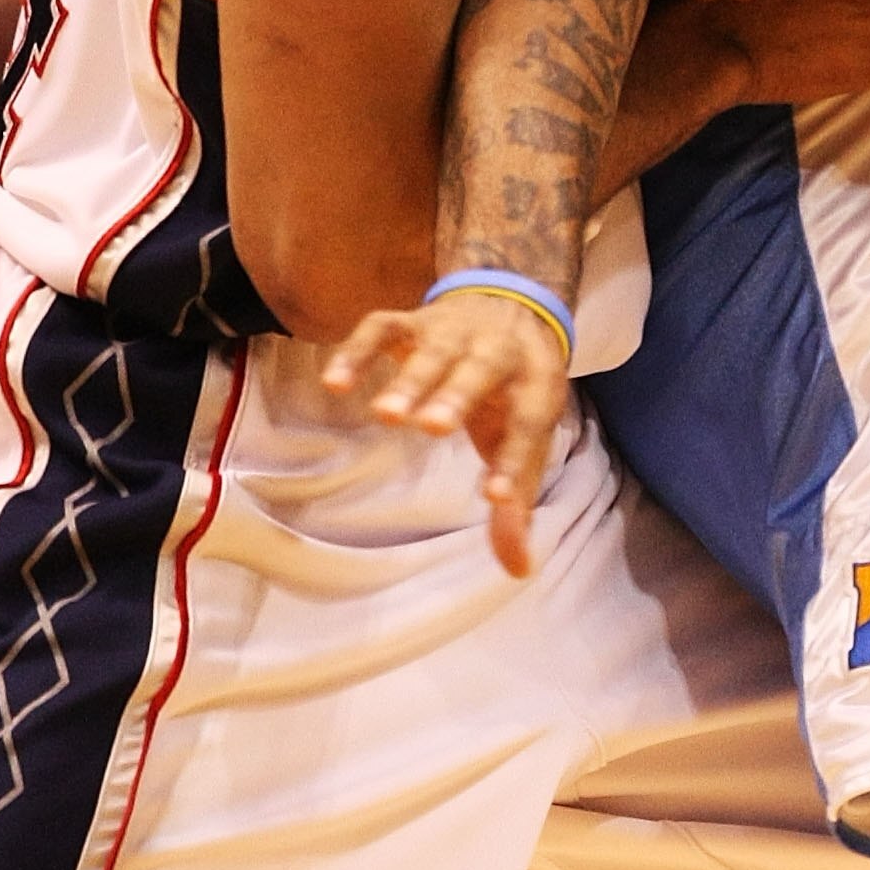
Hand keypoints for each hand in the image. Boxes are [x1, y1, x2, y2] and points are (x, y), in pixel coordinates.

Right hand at [322, 288, 569, 581]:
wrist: (513, 299)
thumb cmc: (515, 389)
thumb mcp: (526, 437)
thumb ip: (516, 503)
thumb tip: (518, 570)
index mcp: (535, 386)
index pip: (528, 425)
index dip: (514, 461)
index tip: (495, 498)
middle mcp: (497, 352)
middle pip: (479, 373)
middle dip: (455, 398)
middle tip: (432, 428)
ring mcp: (452, 331)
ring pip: (432, 351)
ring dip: (410, 379)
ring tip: (385, 416)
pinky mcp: (413, 321)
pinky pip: (382, 328)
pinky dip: (357, 350)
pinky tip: (334, 384)